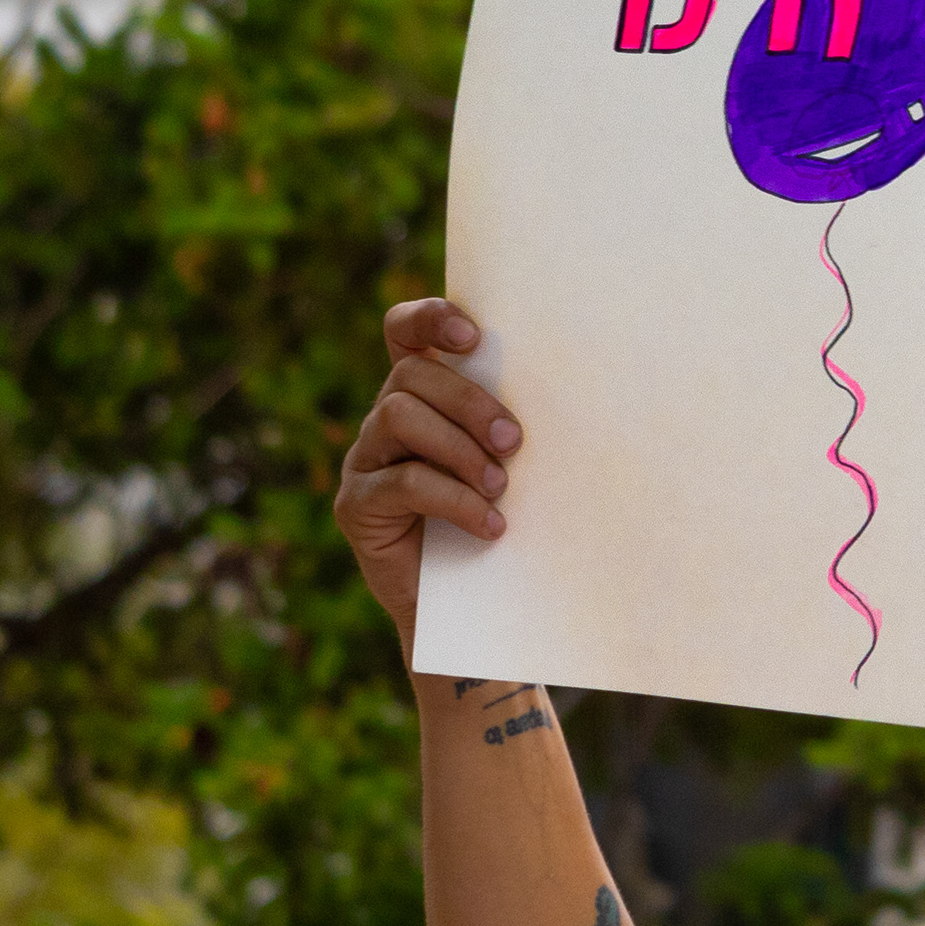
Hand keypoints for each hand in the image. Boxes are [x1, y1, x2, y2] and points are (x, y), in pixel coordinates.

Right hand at [334, 298, 520, 666]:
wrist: (473, 606)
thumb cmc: (501, 519)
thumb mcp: (506, 461)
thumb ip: (507, 422)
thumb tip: (567, 387)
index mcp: (420, 396)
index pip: (404, 332)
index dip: (430, 319)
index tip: (473, 337)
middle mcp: (383, 420)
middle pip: (411, 376)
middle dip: (469, 402)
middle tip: (515, 443)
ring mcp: (364, 460)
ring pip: (399, 417)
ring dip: (460, 449)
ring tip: (500, 487)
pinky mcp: (357, 506)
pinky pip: (400, 481)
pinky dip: (453, 500)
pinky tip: (490, 525)